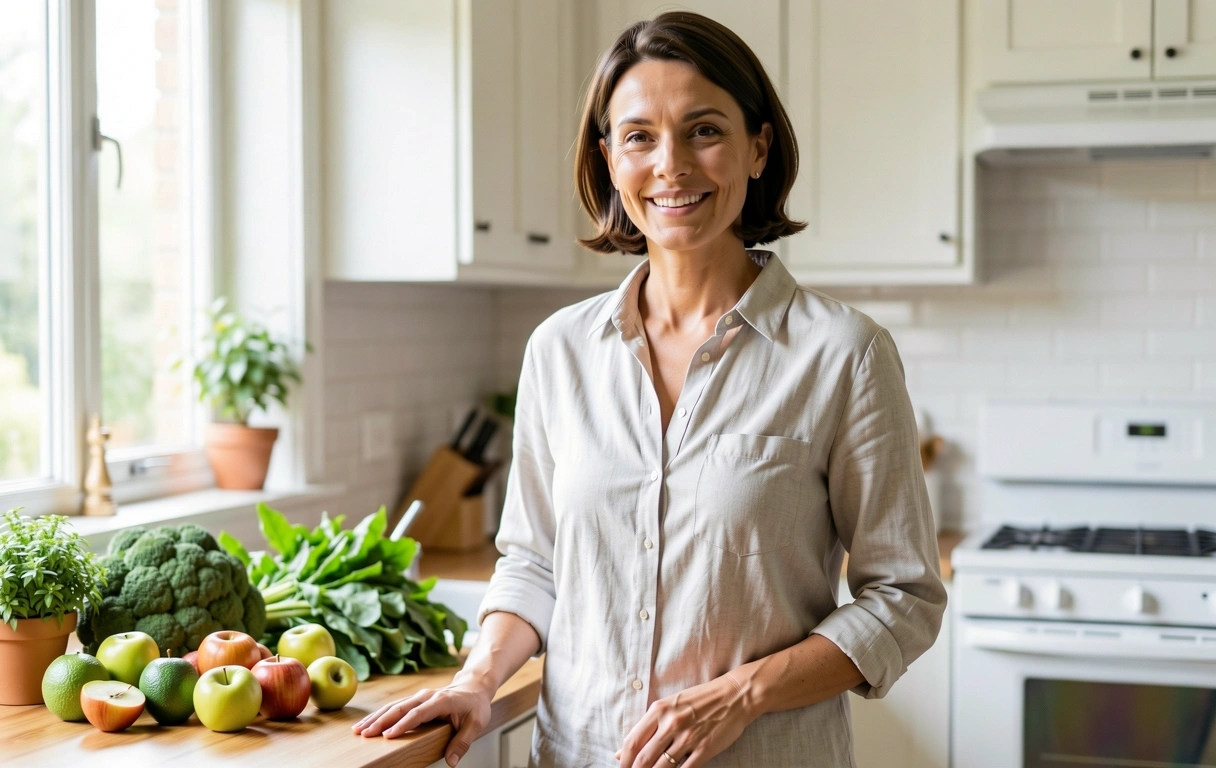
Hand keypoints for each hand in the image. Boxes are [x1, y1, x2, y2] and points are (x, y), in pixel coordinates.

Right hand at [352, 679, 493, 766]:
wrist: (473, 686)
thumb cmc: (475, 704)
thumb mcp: (476, 723)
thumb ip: (463, 742)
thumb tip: (451, 762)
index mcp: (441, 701)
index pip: (419, 713)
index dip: (403, 724)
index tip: (388, 736)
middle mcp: (426, 696)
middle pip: (400, 708)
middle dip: (381, 721)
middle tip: (365, 734)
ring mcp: (419, 696)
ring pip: (393, 706)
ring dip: (376, 718)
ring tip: (359, 730)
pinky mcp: (414, 700)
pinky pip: (395, 707)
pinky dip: (380, 715)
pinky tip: (368, 724)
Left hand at [614, 674, 756, 767]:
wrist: (734, 695)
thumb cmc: (700, 699)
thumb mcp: (669, 705)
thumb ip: (647, 727)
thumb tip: (621, 751)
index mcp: (659, 710)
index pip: (632, 741)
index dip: (623, 761)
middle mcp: (671, 723)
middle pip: (643, 758)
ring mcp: (688, 737)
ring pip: (661, 767)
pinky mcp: (704, 749)